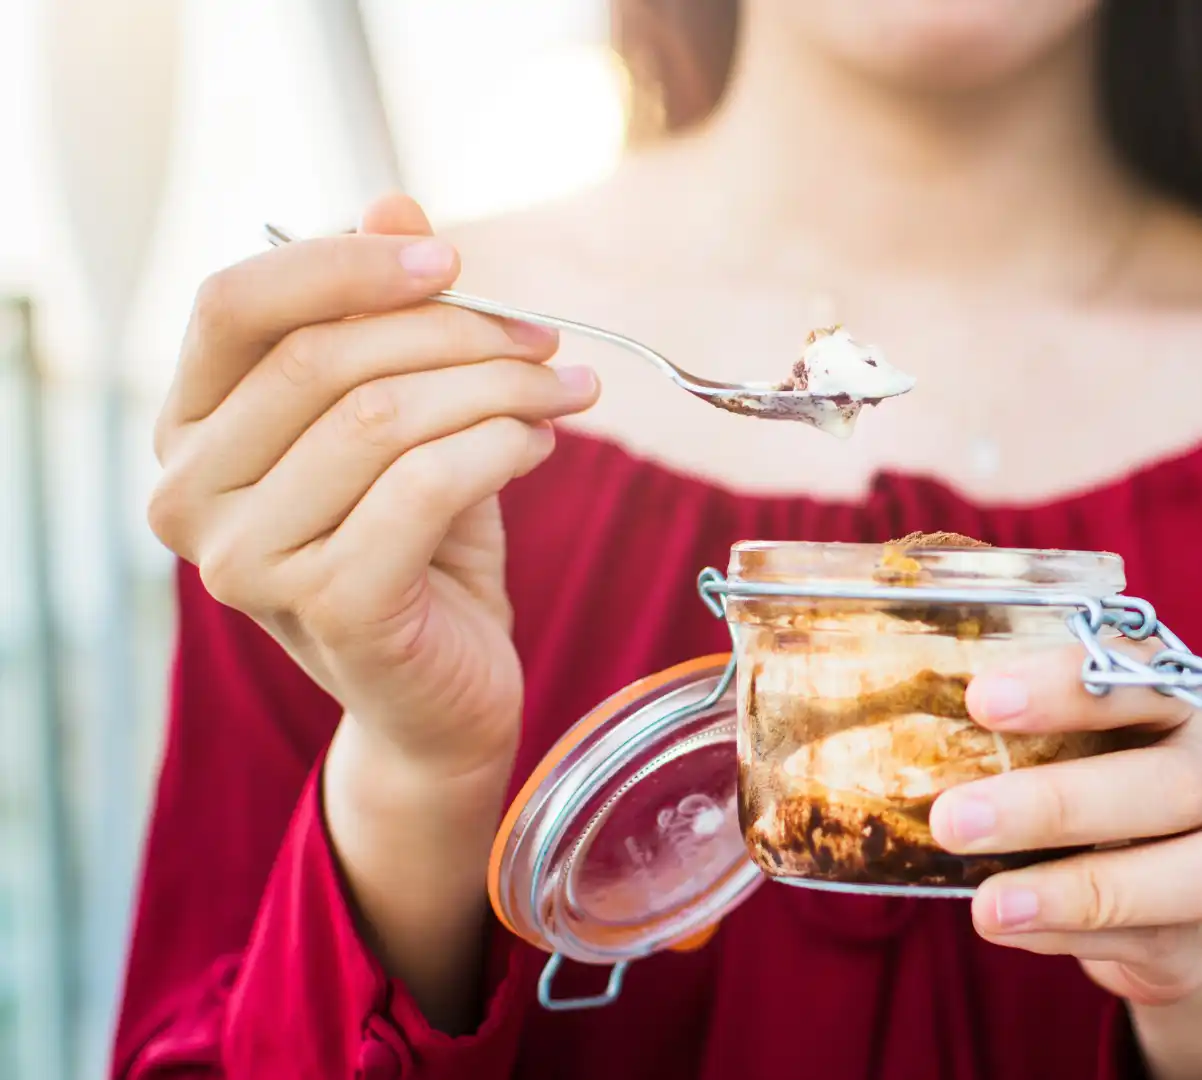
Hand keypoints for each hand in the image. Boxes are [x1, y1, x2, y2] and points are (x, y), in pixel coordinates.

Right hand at [147, 194, 599, 781]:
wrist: (442, 697)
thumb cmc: (419, 546)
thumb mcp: (404, 416)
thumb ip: (386, 318)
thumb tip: (392, 203)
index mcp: (190, 429)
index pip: (234, 304)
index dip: (344, 264)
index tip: (452, 260)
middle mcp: (190, 495)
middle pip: (320, 358)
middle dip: (455, 332)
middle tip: (545, 339)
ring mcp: (246, 560)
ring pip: (382, 420)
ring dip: (498, 387)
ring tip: (565, 389)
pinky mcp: (328, 605)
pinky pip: (425, 487)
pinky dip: (501, 448)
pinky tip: (542, 443)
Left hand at [930, 646, 1201, 1075]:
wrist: (1173, 910)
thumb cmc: (1100, 799)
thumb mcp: (1071, 750)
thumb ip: (1015, 735)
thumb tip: (898, 736)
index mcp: (1178, 705)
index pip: (1143, 675)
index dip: (1067, 686)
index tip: (981, 699)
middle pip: (1170, 781)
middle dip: (1057, 802)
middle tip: (953, 819)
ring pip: (1184, 874)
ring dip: (1073, 889)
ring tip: (986, 903)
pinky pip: (1147, 938)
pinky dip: (1070, 935)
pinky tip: (1011, 927)